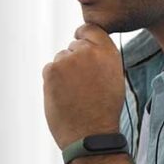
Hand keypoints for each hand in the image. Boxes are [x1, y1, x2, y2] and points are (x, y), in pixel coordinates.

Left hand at [42, 23, 124, 148]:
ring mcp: (68, 60)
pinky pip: (49, 69)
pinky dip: (53, 81)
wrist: (91, 133)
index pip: (90, 29)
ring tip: (74, 93)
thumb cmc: (104, 110)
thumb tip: (84, 45)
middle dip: (74, 60)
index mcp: (108, 53)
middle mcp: (88, 52)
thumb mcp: (113, 78)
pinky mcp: (51, 70)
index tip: (80, 42)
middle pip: (73, 46)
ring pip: (60, 59)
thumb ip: (100, 59)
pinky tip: (63, 96)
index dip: (83, 36)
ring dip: (63, 72)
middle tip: (81, 84)